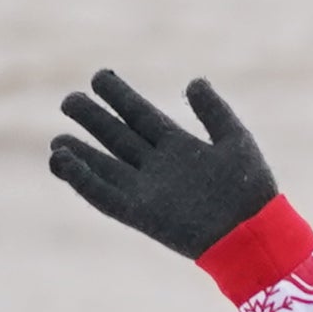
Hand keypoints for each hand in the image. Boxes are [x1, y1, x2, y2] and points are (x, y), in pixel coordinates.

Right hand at [46, 69, 282, 259]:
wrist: (255, 235)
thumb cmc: (251, 190)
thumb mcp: (236, 141)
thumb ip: (214, 112)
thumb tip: (194, 81)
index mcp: (179, 146)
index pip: (141, 115)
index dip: (120, 96)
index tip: (99, 77)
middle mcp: (158, 166)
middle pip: (117, 137)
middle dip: (93, 119)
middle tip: (70, 100)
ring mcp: (147, 190)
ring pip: (105, 167)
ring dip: (80, 153)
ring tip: (58, 140)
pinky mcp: (140, 214)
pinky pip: (103, 195)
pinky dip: (82, 179)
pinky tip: (62, 162)